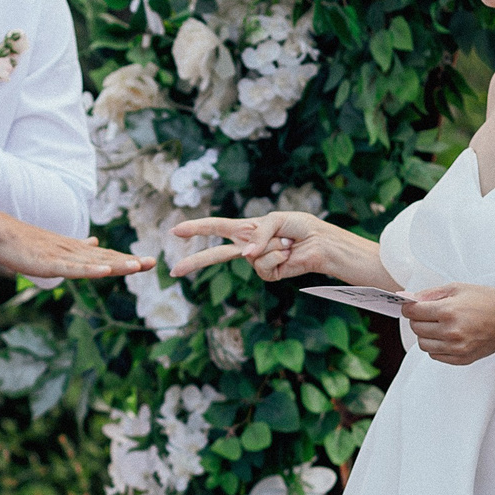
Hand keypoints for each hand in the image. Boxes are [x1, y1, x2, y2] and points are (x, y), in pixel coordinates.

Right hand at [0, 211, 151, 280]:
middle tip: (152, 263)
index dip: (126, 259)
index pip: (105, 256)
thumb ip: (77, 247)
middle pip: (105, 258)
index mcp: (75, 250)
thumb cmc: (26, 242)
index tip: (147, 262)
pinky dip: (90, 269)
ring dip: (116, 264)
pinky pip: (73, 268)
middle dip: (129, 261)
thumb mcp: (56, 247)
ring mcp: (62, 256)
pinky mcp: (49, 263)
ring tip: (137, 266)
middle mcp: (73, 251)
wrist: (0, 233)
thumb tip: (96, 242)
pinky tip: (104, 271)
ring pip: (93, 262)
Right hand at [171, 211, 336, 280]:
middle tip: (174, 271)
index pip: (216, 228)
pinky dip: (278, 256)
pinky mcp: (268, 274)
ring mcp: (256, 262)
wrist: (320, 242)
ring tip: (286, 242)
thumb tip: (246, 255)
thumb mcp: (276, 220)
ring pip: (252, 256)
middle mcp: (248, 247)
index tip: (176, 231)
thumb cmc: (299, 227)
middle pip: (216, 256)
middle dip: (195, 262)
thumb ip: (258, 234)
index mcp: (246, 229)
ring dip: (273, 245)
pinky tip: (288, 253)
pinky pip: (265, 265)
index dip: (196, 228)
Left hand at [401, 284, 494, 366]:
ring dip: (426, 334)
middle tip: (430, 313)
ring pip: (423, 344)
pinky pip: (435, 355)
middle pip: (416, 328)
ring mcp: (456, 349)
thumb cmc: (488, 301)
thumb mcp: (458, 288)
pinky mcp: (461, 359)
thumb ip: (429, 294)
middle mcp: (450, 332)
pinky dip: (436, 346)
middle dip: (418, 319)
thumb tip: (406, 298)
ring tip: (440, 325)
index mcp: (448, 312)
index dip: (410, 307)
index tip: (413, 306)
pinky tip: (448, 336)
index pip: (412, 312)